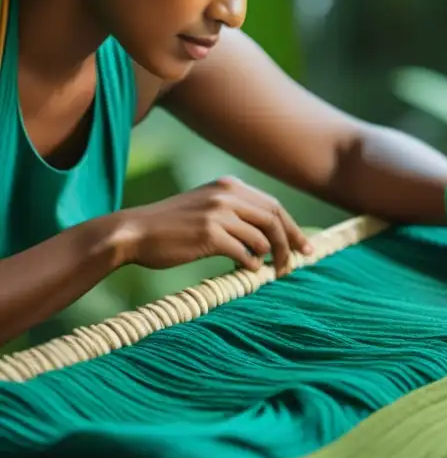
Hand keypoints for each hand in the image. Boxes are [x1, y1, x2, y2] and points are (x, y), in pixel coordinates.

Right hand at [114, 176, 312, 275]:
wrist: (133, 232)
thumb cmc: (171, 226)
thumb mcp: (206, 206)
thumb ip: (235, 212)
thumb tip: (269, 237)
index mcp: (229, 186)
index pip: (273, 206)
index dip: (292, 228)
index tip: (304, 247)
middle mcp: (226, 195)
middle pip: (274, 220)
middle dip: (290, 243)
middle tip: (296, 263)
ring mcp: (218, 214)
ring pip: (262, 238)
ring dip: (272, 258)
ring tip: (272, 271)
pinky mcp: (209, 235)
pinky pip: (244, 253)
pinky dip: (252, 264)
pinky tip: (250, 271)